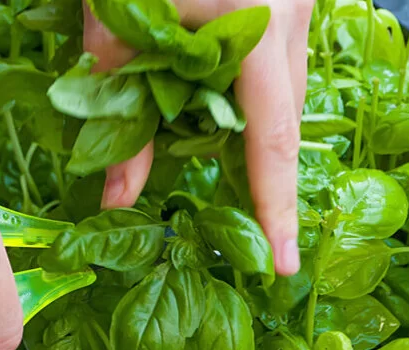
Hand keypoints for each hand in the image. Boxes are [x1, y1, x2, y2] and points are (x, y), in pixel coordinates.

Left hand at [83, 0, 313, 275]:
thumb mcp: (110, 32)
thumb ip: (118, 118)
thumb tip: (116, 202)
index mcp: (255, 27)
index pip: (271, 139)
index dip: (275, 208)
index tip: (283, 265)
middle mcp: (290, 17)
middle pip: (284, 120)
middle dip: (261, 173)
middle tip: (248, 232)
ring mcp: (297, 5)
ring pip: (285, 92)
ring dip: (253, 126)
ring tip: (216, 158)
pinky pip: (278, 63)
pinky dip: (252, 93)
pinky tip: (217, 101)